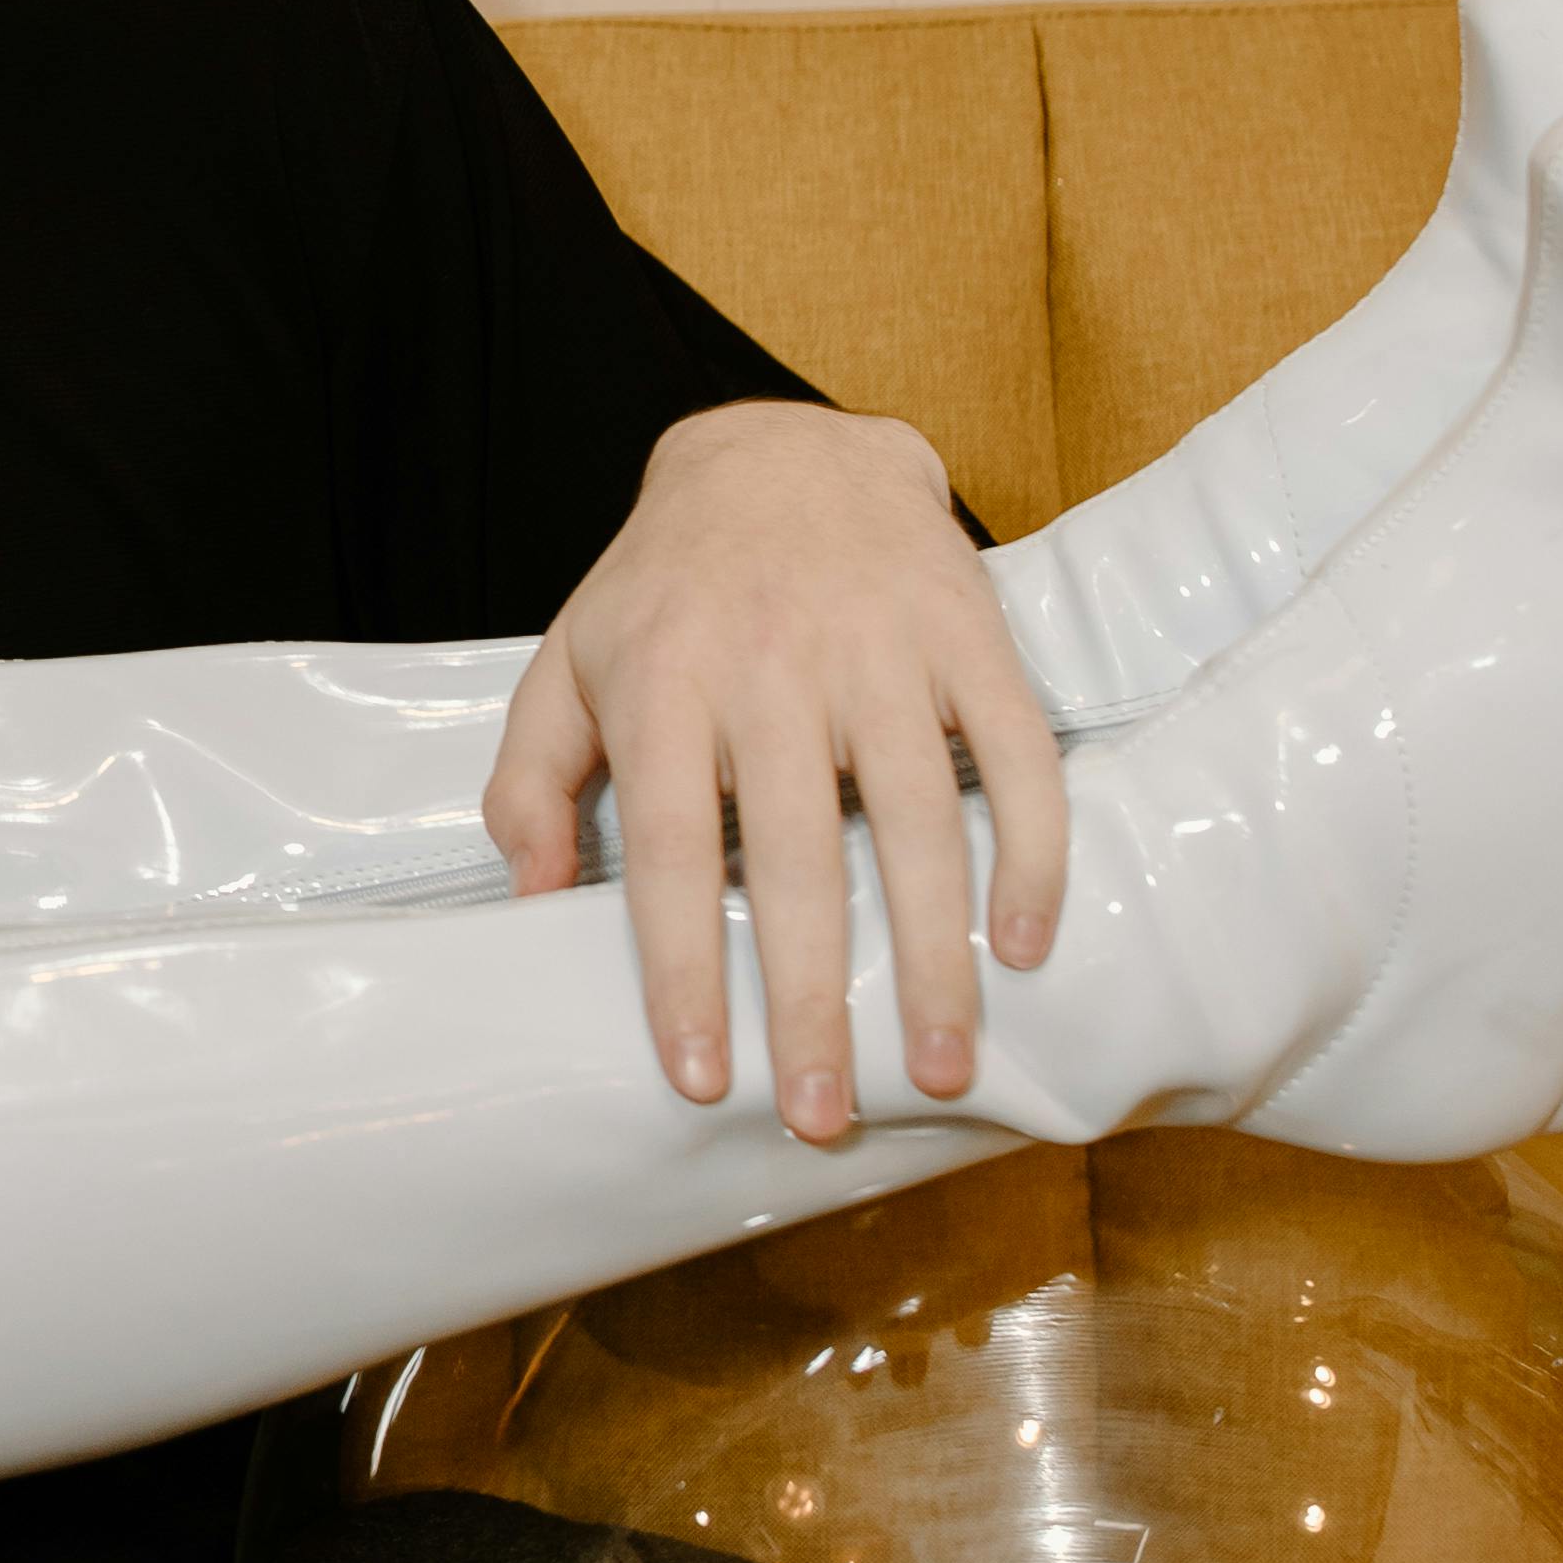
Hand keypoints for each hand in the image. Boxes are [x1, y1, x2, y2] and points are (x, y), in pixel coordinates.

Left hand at [481, 406, 1068, 1148]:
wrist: (785, 450)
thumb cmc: (668, 587)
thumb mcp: (569, 661)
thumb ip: (532, 778)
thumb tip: (534, 901)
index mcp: (665, 684)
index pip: (674, 850)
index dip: (685, 970)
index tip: (699, 1078)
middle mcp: (771, 666)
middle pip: (797, 857)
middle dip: (814, 998)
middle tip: (823, 1113)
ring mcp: (879, 647)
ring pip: (918, 821)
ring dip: (936, 956)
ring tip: (940, 1065)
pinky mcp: (968, 632)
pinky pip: (1014, 753)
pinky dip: (1030, 851)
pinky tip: (1024, 944)